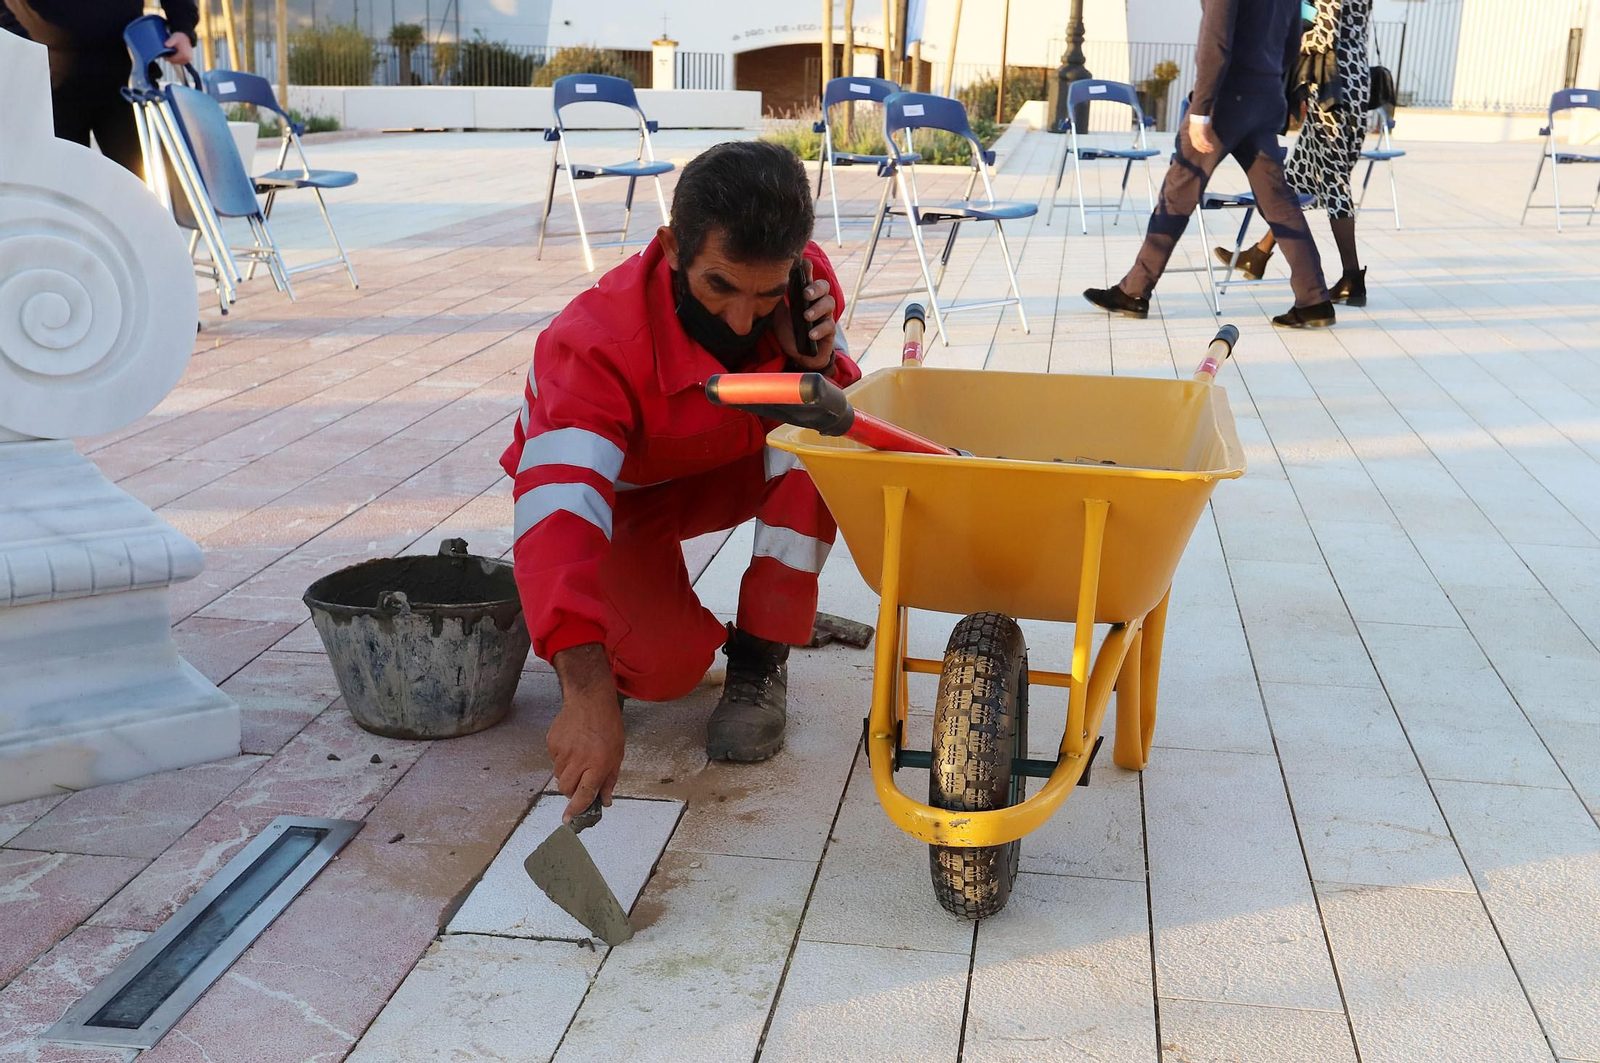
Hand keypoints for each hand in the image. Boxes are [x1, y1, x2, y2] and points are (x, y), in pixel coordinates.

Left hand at [165, 32, 193, 66]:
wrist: (186, 37)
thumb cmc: (179, 37)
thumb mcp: (174, 38)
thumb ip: (170, 42)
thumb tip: (166, 45)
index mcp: (184, 54)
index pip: (173, 60)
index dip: (167, 58)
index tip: (164, 55)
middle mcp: (187, 58)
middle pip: (175, 62)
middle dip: (170, 59)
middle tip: (166, 54)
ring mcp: (189, 59)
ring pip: (178, 62)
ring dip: (174, 59)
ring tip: (171, 53)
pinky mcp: (189, 59)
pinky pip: (181, 61)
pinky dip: (177, 59)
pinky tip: (175, 54)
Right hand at [547, 687, 624, 820]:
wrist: (589, 700)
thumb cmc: (608, 726)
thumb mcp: (617, 754)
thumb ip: (610, 780)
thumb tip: (605, 801)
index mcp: (597, 764)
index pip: (584, 794)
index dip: (576, 809)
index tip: (569, 819)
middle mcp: (578, 760)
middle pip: (566, 789)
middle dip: (572, 791)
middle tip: (581, 781)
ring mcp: (562, 752)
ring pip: (559, 776)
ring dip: (568, 774)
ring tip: (580, 756)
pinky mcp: (552, 743)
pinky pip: (554, 760)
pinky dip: (562, 759)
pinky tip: (572, 745)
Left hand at [776, 259, 837, 370]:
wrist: (798, 356)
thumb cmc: (790, 332)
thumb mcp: (779, 315)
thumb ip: (776, 300)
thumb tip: (765, 284)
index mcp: (805, 296)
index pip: (808, 278)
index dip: (807, 269)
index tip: (803, 263)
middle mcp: (817, 302)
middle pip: (824, 287)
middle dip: (815, 288)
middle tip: (805, 294)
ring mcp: (825, 316)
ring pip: (829, 304)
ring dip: (817, 309)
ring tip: (806, 316)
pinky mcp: (829, 332)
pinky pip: (829, 327)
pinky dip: (819, 330)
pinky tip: (810, 334)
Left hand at [1189, 118, 1217, 154]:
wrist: (1199, 109)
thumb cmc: (1199, 116)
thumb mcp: (1196, 124)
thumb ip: (1198, 130)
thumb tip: (1201, 134)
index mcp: (1191, 133)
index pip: (1194, 144)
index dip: (1199, 148)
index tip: (1204, 151)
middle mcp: (1193, 134)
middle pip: (1197, 145)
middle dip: (1203, 149)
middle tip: (1209, 151)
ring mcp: (1196, 132)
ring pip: (1201, 143)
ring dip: (1206, 147)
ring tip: (1211, 149)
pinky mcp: (1201, 131)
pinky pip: (1204, 140)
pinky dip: (1207, 144)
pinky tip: (1211, 145)